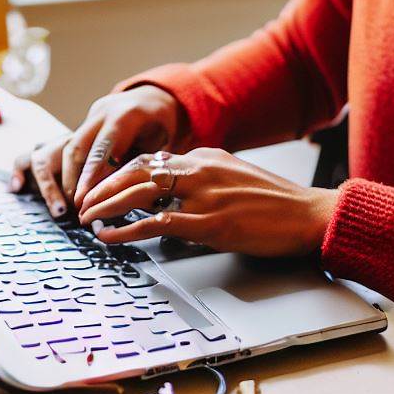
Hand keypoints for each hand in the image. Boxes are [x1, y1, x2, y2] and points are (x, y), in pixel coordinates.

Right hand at [10, 85, 186, 216]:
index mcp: (122, 116)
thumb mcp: (164, 140)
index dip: (92, 175)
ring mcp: (81, 122)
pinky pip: (44, 150)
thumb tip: (133, 190)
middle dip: (72, 183)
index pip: (102, 147)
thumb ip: (147, 162)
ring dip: (54, 182)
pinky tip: (18, 187)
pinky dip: (30, 169)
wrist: (149, 97)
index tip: (86, 199)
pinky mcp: (72, 131)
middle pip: (74, 149)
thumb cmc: (160, 124)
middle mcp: (97, 116)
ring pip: (56, 149)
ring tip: (60, 208)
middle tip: (75, 210)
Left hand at [78, 147, 338, 256]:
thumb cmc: (276, 205)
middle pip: (136, 170)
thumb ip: (203, 183)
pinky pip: (156, 224)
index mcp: (205, 157)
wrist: (309, 216)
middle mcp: (200, 169)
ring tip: (87, 218)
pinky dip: (127, 229)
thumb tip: (174, 202)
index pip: (150, 159)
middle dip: (103, 185)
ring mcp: (204, 195)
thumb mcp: (234, 180)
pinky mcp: (210, 223)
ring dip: (107, 205)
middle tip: (84, 201)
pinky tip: (110, 236)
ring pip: (140, 193)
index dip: (119, 173)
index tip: (100, 185)